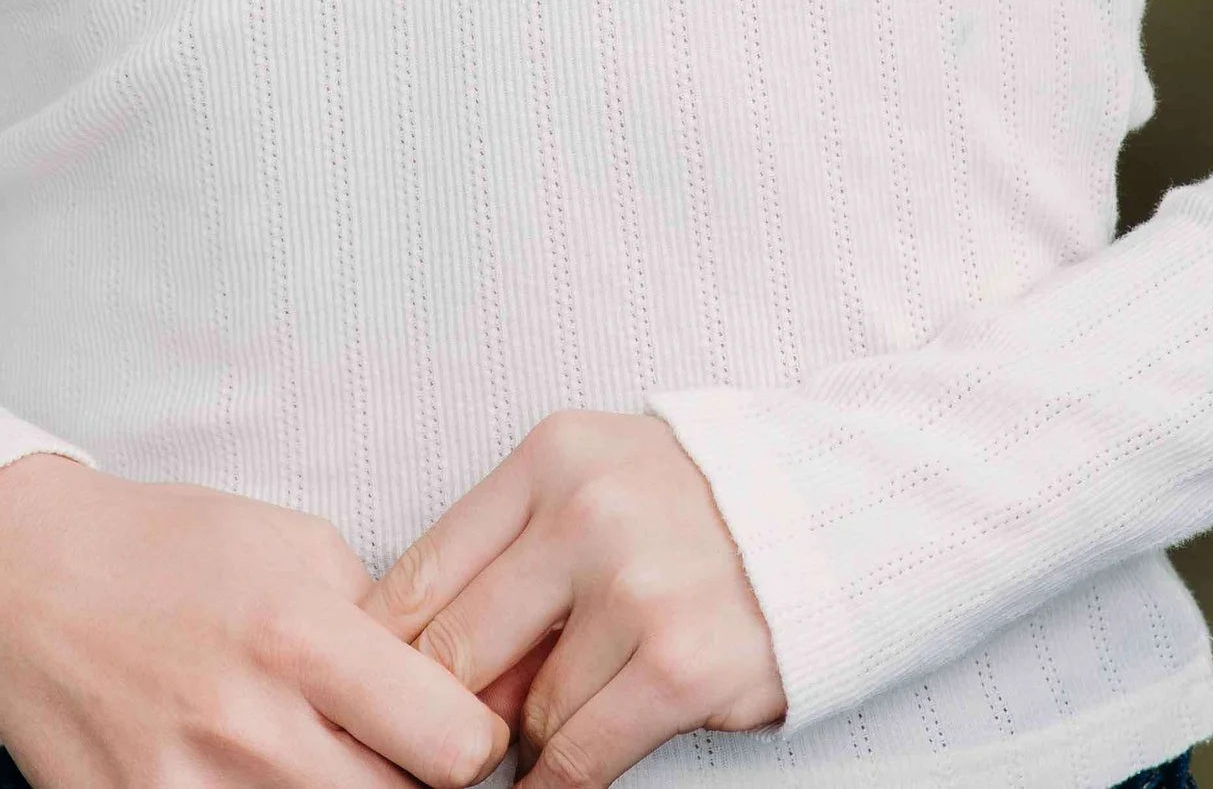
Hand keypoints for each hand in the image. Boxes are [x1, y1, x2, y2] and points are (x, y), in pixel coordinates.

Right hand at [0, 453, 511, 788]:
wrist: (26, 582)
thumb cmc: (168, 549)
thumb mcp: (294, 543)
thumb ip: (378, 620)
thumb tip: (451, 688)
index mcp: (298, 634)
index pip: (454, 746)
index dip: (475, 743)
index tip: (458, 726)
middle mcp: (250, 725)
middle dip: (414, 782)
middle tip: (395, 747)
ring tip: (321, 755)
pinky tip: (261, 774)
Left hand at [359, 412, 786, 788]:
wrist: (832, 515)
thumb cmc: (689, 508)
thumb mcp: (590, 481)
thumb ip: (510, 552)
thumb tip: (416, 665)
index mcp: (550, 457)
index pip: (422, 572)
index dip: (388, 654)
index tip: (380, 697)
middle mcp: (587, 512)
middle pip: (456, 649)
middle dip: (442, 713)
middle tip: (441, 745)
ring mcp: (638, 588)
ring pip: (524, 713)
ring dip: (522, 743)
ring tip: (533, 739)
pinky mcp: (682, 665)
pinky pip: (581, 757)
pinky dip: (559, 784)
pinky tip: (554, 783)